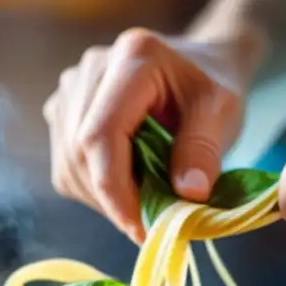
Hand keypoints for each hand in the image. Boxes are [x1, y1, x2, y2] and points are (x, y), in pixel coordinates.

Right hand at [44, 30, 251, 243]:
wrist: (200, 64)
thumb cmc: (213, 87)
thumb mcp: (223, 112)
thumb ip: (204, 149)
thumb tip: (186, 195)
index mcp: (133, 58)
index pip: (102, 135)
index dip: (116, 190)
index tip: (143, 228)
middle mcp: (92, 69)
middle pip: (80, 155)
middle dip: (114, 201)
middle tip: (153, 222)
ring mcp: (71, 89)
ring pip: (69, 167)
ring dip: (104, 199)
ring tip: (145, 199)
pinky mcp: (62, 110)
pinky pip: (67, 167)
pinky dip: (95, 189)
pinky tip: (128, 183)